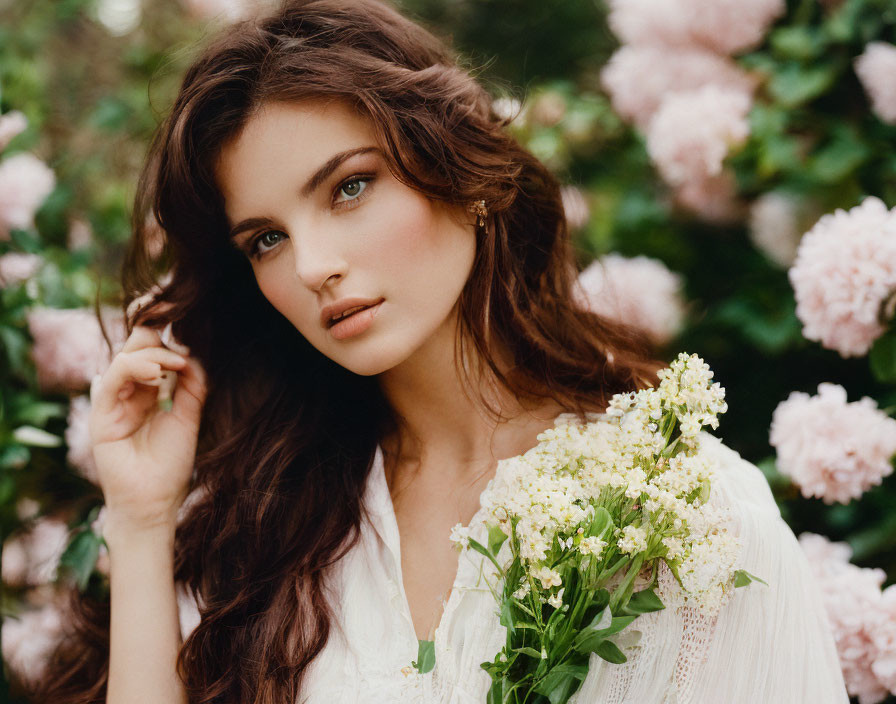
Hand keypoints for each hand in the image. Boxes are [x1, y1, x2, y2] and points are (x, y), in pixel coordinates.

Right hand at [88, 324, 208, 532]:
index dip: (168, 341)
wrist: (154, 500)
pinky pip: (113, 377)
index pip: (152, 351)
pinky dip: (135, 368)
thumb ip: (192, 386)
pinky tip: (156, 376)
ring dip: (153, 355)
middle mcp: (129, 392)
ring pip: (125, 356)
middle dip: (159, 340)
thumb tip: (192, 356)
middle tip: (181, 355)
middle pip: (136, 346)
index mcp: (149, 390)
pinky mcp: (101, 413)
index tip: (191, 349)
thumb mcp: (188, 417)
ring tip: (173, 366)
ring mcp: (113, 401)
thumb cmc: (170, 463)